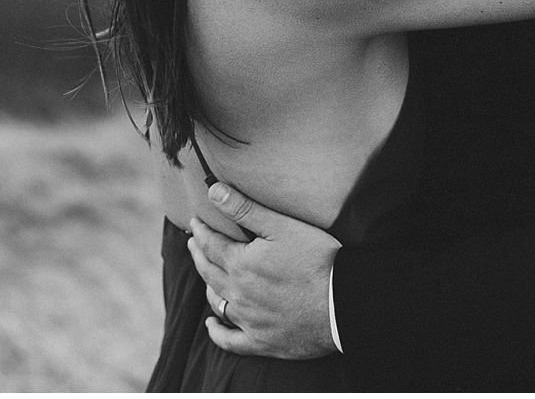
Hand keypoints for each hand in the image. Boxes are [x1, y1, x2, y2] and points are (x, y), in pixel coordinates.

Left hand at [187, 181, 340, 359]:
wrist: (341, 305)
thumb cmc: (316, 260)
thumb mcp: (281, 227)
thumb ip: (245, 209)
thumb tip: (213, 192)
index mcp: (240, 264)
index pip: (211, 244)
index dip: (201, 230)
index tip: (195, 221)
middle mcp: (237, 294)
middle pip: (209, 272)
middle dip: (198, 254)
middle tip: (193, 242)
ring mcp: (248, 321)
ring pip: (217, 302)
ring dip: (207, 285)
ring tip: (205, 274)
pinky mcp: (261, 342)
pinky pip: (229, 340)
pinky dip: (217, 332)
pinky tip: (211, 324)